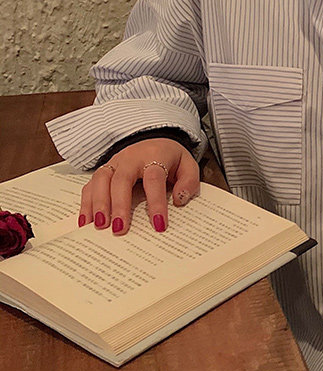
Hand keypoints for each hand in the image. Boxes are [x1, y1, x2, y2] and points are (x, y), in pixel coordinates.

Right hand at [79, 138, 199, 234]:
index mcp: (154, 156)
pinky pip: (90, 185)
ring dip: (98, 204)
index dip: (156, 202)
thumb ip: (189, 182)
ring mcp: (114, 163)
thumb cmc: (171, 158)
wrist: (155, 141)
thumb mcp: (188, 165)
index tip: (159, 225)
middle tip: (119, 229)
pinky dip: (86, 202)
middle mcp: (130, 158)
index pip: (154, 179)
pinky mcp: (103, 171)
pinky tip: (85, 221)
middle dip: (119, 205)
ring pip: (101, 180)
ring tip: (99, 226)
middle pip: (121, 179)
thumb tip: (179, 200)